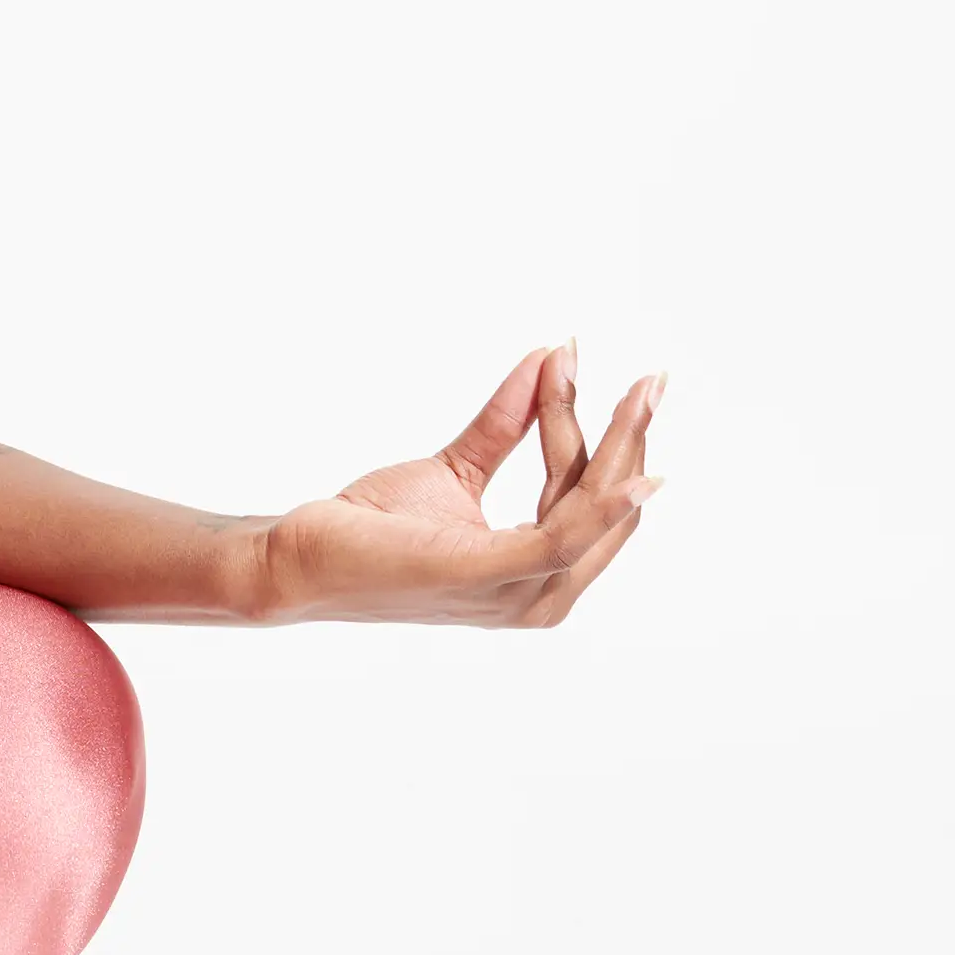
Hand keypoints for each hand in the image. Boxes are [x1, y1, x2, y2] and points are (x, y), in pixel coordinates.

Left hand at [254, 345, 662, 627]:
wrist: (303, 558)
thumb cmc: (375, 528)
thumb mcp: (455, 468)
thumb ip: (504, 425)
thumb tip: (545, 360)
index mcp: (536, 573)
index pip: (592, 501)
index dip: (612, 439)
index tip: (613, 374)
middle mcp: (540, 594)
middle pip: (605, 505)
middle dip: (631, 438)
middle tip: (652, 380)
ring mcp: (518, 593)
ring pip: (590, 507)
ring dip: (615, 444)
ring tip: (630, 388)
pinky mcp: (488, 575)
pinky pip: (563, 536)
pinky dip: (601, 504)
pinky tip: (632, 473)